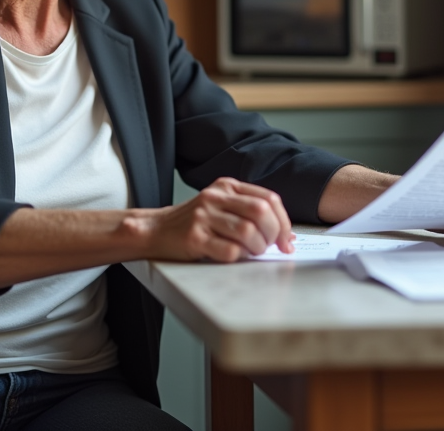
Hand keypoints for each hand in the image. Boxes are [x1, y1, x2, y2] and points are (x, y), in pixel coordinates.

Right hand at [145, 177, 293, 262]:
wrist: (157, 229)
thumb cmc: (195, 222)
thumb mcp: (222, 206)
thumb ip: (250, 213)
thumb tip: (286, 236)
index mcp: (227, 186)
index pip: (269, 198)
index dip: (283, 222)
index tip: (286, 240)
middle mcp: (215, 197)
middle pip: (261, 212)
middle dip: (273, 235)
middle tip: (269, 248)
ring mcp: (203, 216)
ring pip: (247, 232)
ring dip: (256, 248)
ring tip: (250, 252)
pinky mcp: (194, 237)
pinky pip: (229, 251)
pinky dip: (238, 257)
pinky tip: (232, 256)